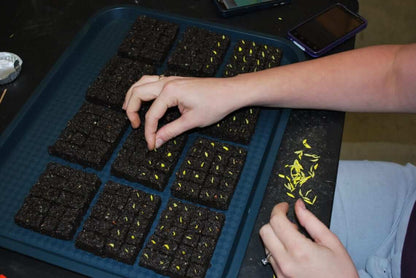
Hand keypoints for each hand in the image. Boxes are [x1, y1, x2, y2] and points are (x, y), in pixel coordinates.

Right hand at [123, 75, 240, 149]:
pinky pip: (151, 81)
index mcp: (170, 91)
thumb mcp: (192, 121)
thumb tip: (157, 141)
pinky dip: (143, 90)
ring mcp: (171, 79)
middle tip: (135, 126)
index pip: (152, 115)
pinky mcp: (175, 81)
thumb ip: (171, 131)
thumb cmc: (216, 104)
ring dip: (133, 96)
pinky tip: (144, 100)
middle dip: (132, 110)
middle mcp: (167, 82)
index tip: (151, 145)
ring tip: (129, 111)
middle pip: (138, 93)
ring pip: (142, 83)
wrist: (231, 92)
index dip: (149, 132)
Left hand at [259, 199, 357, 277]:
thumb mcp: (331, 242)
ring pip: (266, 245)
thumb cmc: (341, 273)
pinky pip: (270, 258)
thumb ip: (311, 221)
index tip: (284, 207)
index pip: (276, 221)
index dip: (279, 209)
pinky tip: (293, 252)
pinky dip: (277, 250)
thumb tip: (298, 206)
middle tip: (290, 224)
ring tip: (295, 240)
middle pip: (265, 231)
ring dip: (276, 237)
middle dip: (275, 222)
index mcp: (300, 250)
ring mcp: (280, 272)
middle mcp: (286, 262)